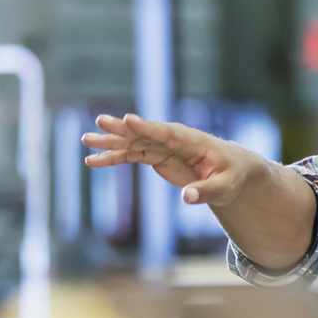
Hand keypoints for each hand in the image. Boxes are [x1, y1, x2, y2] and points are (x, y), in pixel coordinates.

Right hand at [81, 114, 268, 206]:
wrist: (230, 170)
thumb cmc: (231, 175)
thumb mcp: (224, 186)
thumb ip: (205, 192)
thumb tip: (186, 198)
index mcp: (192, 141)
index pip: (167, 132)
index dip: (147, 127)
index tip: (128, 119)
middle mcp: (173, 139)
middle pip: (144, 132)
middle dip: (123, 129)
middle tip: (100, 122)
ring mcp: (162, 146)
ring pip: (132, 142)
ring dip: (111, 142)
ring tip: (86, 141)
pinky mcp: (155, 155)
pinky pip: (130, 155)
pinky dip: (113, 158)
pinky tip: (93, 162)